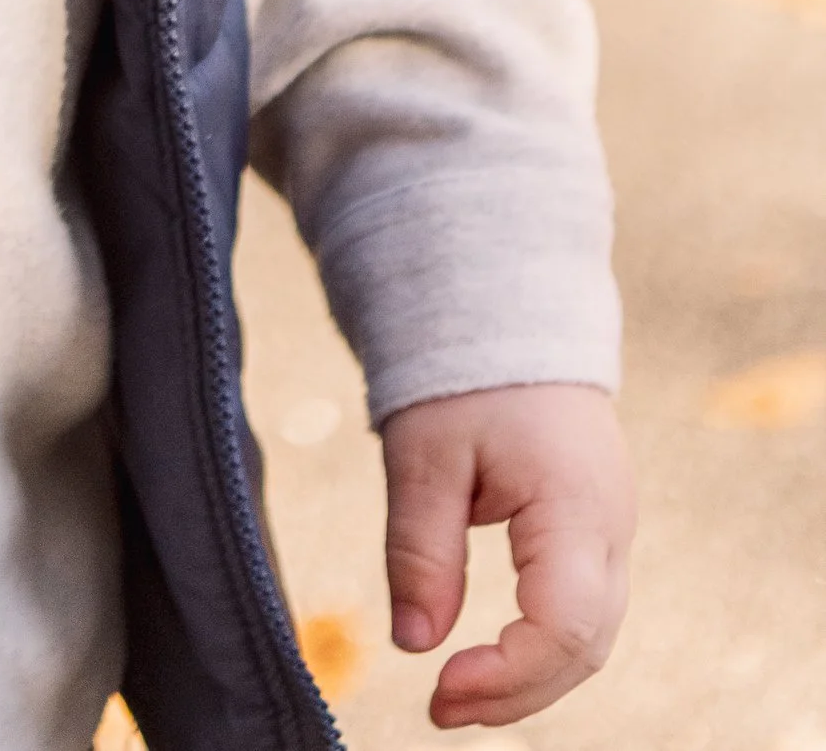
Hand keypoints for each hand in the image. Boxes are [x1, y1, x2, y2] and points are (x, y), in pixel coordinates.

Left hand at [380, 382, 632, 726]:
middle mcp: (611, 527)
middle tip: (439, 710)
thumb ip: (421, 550)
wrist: (511, 314)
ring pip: (590, 637)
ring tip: (457, 697)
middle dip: (517, 692)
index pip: (563, 626)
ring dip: (530, 677)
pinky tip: (488, 659)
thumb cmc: (466, 376)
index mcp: (575, 505)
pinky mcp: (597, 532)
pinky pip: (584, 610)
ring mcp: (612, 530)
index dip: (507, 672)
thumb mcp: (424, 454)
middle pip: (585, 647)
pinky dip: (542, 647)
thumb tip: (412, 645)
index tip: (440, 689)